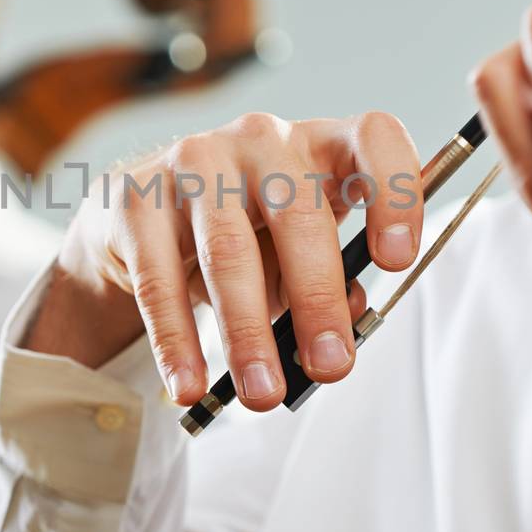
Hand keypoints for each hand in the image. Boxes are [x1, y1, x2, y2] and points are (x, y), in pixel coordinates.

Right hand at [24, 112, 424, 410]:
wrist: (139, 217)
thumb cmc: (242, 232)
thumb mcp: (295, 251)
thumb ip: (328, 283)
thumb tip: (346, 325)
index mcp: (318, 145)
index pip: (373, 138)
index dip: (395, 195)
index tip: (397, 261)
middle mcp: (260, 139)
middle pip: (298, 212)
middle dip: (317, 299)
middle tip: (331, 366)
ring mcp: (193, 160)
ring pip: (227, 250)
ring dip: (248, 332)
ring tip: (263, 393)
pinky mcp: (135, 197)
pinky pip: (157, 278)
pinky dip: (177, 340)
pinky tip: (189, 383)